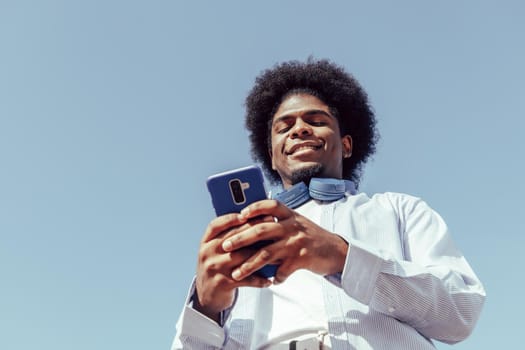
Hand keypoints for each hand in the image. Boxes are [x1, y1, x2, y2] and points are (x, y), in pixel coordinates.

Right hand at [194, 213, 272, 322]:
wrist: (206, 295)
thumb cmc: (217, 268)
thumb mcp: (215, 251)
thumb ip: (228, 237)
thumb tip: (252, 220)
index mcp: (206, 242)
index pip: (216, 225)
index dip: (231, 218)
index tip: (247, 214)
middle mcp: (207, 253)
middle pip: (233, 237)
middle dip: (253, 229)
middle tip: (271, 222)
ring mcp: (214, 268)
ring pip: (242, 257)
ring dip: (261, 253)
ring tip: (276, 250)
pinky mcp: (222, 283)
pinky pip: (245, 279)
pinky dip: (259, 279)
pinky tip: (269, 279)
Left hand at [221, 199, 348, 283]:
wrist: (337, 251)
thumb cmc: (311, 237)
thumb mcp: (297, 224)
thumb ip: (278, 224)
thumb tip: (251, 227)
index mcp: (290, 215)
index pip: (270, 205)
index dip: (254, 208)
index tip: (239, 214)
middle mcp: (292, 227)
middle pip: (261, 230)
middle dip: (240, 238)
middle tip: (225, 246)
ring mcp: (296, 243)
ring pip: (267, 253)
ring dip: (249, 265)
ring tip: (236, 273)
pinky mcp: (301, 259)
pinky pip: (282, 271)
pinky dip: (274, 278)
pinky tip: (269, 282)